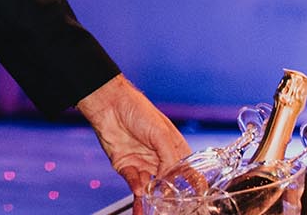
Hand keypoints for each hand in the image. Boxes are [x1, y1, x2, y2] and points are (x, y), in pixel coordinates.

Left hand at [77, 74, 190, 200]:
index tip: (196, 193)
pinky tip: (139, 189)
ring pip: (150, 185)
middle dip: (169, 192)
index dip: (192, 182)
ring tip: (152, 198)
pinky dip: (136, 187)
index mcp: (173, 147)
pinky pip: (133, 181)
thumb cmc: (138, 111)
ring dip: (151, 193)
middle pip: (168, 181)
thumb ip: (169, 158)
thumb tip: (170, 179)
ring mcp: (142, 162)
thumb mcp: (161, 133)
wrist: (109, 105)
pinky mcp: (125, 165)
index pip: (186, 169)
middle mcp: (158, 157)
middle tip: (170, 200)